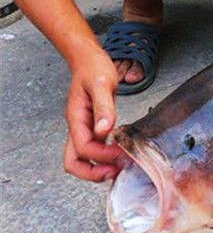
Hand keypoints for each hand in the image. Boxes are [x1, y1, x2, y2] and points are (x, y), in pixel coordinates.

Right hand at [64, 52, 124, 181]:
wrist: (88, 60)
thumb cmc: (93, 68)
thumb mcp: (102, 84)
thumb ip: (104, 108)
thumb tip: (104, 130)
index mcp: (76, 118)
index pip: (83, 148)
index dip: (101, 155)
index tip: (120, 154)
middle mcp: (77, 126)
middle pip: (73, 162)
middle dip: (91, 173)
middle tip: (114, 172)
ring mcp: (83, 128)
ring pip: (82, 158)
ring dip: (98, 167)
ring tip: (119, 166)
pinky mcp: (92, 127)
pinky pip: (93, 149)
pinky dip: (104, 157)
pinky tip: (119, 153)